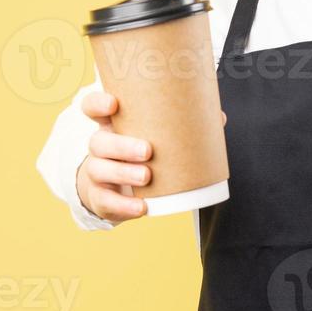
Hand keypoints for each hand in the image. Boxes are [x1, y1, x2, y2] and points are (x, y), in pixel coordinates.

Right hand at [75, 91, 226, 224]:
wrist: (114, 189)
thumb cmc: (140, 155)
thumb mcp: (155, 138)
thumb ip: (182, 126)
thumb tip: (218, 116)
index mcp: (112, 126)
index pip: (93, 108)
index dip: (98, 104)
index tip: (114, 104)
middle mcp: (100, 147)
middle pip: (99, 142)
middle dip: (122, 146)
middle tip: (148, 150)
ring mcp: (97, 172)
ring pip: (99, 170)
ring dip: (123, 173)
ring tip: (147, 176)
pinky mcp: (101, 198)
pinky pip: (107, 201)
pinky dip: (124, 205)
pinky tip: (142, 207)